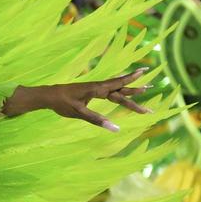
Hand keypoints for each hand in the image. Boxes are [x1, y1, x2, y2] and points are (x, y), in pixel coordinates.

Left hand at [4, 68, 151, 131]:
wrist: (48, 96)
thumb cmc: (62, 103)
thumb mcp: (79, 113)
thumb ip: (98, 120)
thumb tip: (116, 129)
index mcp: (97, 89)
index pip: (118, 85)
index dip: (132, 79)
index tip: (145, 72)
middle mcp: (98, 86)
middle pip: (121, 89)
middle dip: (136, 90)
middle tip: (152, 88)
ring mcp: (95, 89)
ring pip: (116, 90)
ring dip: (129, 91)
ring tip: (144, 89)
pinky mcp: (91, 92)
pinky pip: (109, 91)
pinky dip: (118, 91)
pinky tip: (121, 91)